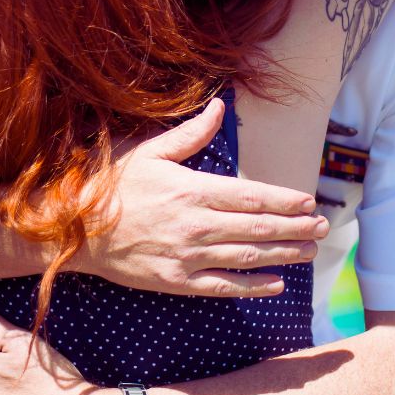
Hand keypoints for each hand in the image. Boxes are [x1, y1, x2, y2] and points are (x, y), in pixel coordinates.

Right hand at [74, 99, 328, 297]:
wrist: (72, 229)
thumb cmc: (110, 184)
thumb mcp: (149, 151)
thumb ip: (190, 134)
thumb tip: (219, 108)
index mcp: (193, 189)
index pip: (251, 196)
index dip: (284, 200)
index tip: (309, 200)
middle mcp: (196, 225)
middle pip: (258, 228)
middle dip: (295, 228)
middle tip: (323, 228)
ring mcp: (188, 256)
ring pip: (248, 258)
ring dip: (284, 254)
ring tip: (310, 251)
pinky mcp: (176, 282)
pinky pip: (223, 287)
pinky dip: (253, 287)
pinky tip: (276, 284)